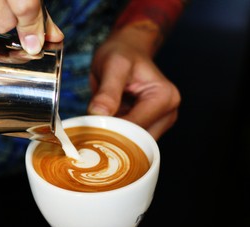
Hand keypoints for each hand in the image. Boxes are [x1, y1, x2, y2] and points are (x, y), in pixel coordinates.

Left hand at [88, 25, 180, 139]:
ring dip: (115, 140)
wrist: (126, 49)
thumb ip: (107, 91)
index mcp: (164, 97)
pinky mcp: (148, 126)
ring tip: (97, 127)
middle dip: (114, 138)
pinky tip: (104, 128)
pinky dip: (117, 137)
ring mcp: (159, 122)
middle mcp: (167, 113)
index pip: (136, 126)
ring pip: (135, 145)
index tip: (91, 128)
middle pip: (138, 140)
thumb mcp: (113, 65)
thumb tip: (99, 114)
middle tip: (91, 131)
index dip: (112, 130)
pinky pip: (132, 141)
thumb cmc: (122, 53)